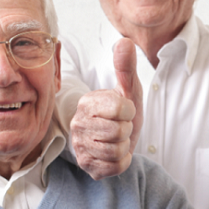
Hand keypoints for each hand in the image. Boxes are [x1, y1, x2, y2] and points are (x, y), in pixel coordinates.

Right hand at [71, 38, 143, 179]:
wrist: (120, 139)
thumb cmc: (124, 113)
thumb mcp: (128, 89)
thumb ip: (126, 67)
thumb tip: (124, 41)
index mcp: (87, 102)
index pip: (122, 109)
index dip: (130, 111)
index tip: (124, 111)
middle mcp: (78, 123)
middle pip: (119, 131)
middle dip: (127, 130)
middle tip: (121, 127)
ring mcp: (79, 146)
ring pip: (117, 150)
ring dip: (125, 146)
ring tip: (118, 140)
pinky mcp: (86, 165)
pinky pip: (115, 166)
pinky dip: (122, 162)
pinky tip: (114, 153)